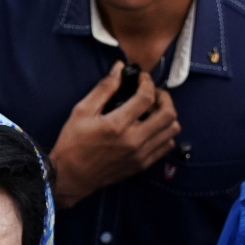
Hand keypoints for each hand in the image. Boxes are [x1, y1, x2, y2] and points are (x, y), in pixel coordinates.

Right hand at [50, 61, 179, 206]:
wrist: (72, 176)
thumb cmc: (73, 142)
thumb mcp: (82, 110)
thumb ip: (104, 88)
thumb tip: (120, 68)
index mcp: (118, 125)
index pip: (147, 97)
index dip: (147, 82)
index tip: (141, 78)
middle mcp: (134, 141)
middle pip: (168, 114)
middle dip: (164, 97)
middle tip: (152, 93)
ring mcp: (141, 154)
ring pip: (172, 130)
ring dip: (167, 115)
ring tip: (153, 110)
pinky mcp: (143, 164)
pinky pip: (167, 145)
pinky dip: (165, 132)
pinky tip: (151, 127)